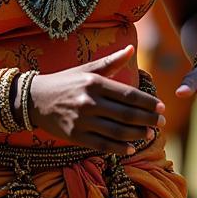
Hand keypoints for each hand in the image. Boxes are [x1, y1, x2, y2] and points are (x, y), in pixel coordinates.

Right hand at [27, 45, 165, 154]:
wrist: (34, 99)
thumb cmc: (65, 82)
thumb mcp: (86, 70)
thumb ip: (111, 62)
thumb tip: (131, 49)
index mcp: (94, 83)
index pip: (128, 95)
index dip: (148, 103)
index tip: (162, 107)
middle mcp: (89, 102)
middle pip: (126, 114)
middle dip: (148, 120)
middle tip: (161, 122)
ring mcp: (82, 120)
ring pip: (117, 131)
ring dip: (138, 135)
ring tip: (150, 135)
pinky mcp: (75, 136)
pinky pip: (102, 144)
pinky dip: (119, 148)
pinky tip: (131, 148)